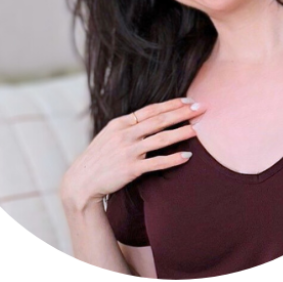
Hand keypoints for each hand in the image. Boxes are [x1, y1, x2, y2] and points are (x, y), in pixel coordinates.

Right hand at [59, 97, 204, 211]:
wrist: (81, 181)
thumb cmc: (99, 157)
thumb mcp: (110, 135)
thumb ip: (130, 126)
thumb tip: (153, 118)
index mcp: (121, 123)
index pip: (151, 109)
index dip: (171, 104)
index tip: (189, 100)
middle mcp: (125, 134)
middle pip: (159, 120)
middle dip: (182, 113)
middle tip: (201, 108)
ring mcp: (128, 151)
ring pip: (160, 139)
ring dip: (181, 133)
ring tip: (198, 130)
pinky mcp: (130, 169)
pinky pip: (156, 163)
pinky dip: (172, 159)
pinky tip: (187, 157)